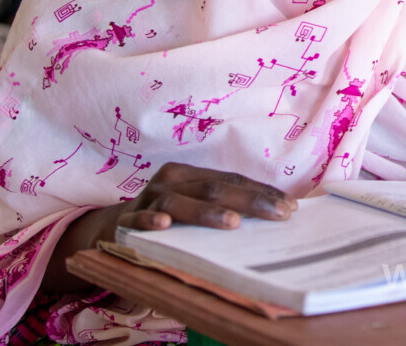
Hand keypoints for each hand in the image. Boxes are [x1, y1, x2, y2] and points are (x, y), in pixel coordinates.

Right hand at [107, 163, 297, 237]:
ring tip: (232, 223)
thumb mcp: (195, 206)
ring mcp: (147, 200)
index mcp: (191, 174)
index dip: (261, 192)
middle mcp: (170, 181)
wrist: (115, 230)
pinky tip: (166, 225)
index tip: (290, 206)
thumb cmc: (169, 217)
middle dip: (249, 202)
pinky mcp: (126, 222)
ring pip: (180, 202)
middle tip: (278, 215)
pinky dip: (152, 221)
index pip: (232, 180)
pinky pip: (139, 220)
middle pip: (214, 188)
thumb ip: (224, 206)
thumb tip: (273, 214)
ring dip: (206, 213)